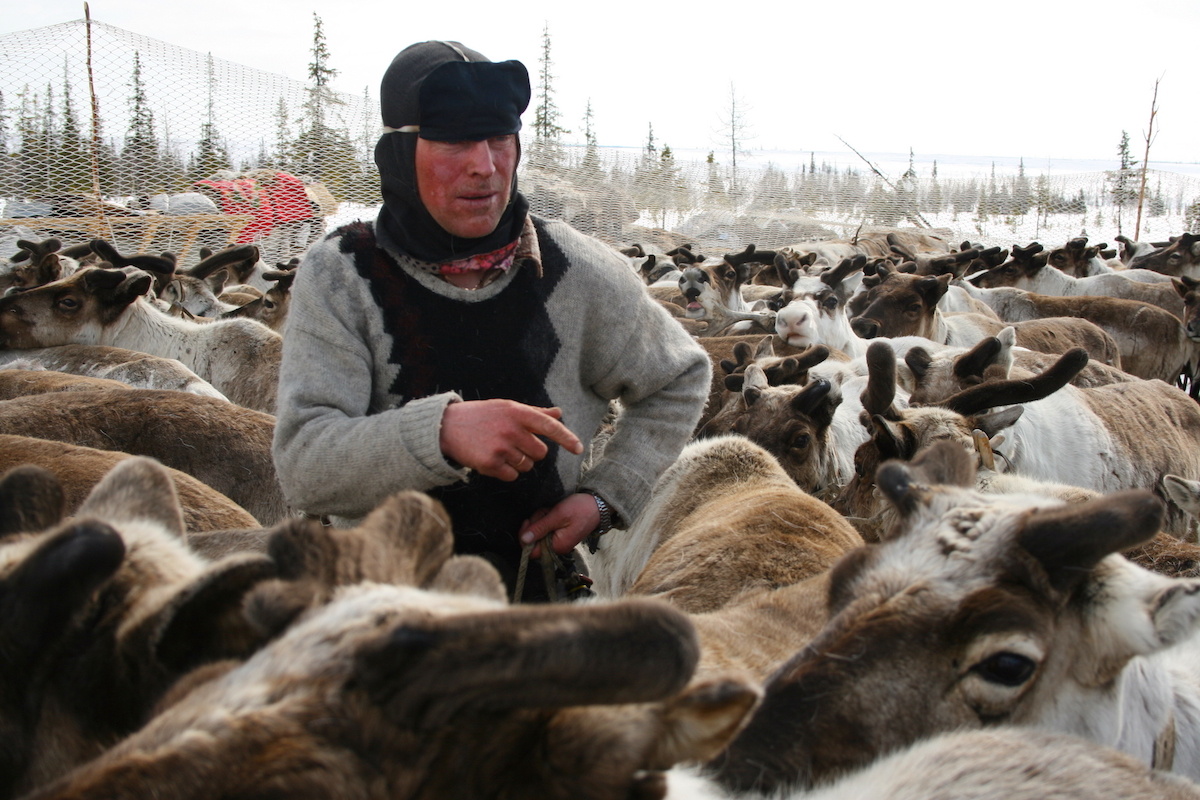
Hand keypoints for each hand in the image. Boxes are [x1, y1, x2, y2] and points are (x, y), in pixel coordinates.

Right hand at [439, 399, 583, 480]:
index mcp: (517, 412)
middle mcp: (511, 429)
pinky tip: (492, 459)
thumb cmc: (482, 416)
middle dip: (531, 452)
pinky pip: (512, 476)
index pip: (549, 426)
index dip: (566, 438)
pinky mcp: (490, 464)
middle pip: (540, 453)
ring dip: (518, 462)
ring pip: (527, 466)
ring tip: (499, 449)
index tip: (579, 448)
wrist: (447, 427)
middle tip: (513, 443)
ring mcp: (500, 448)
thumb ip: (534, 413)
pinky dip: (506, 472)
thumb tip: (558, 413)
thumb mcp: (507, 408)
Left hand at [519, 493, 600, 555]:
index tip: (528, 522)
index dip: (525, 537)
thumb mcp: (557, 515)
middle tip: (546, 512)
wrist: (598, 504)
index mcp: (557, 546)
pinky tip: (553, 511)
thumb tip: (524, 540)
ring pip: (540, 532)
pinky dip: (547, 519)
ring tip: (552, 510)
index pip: (532, 551)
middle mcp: (558, 547)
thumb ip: (540, 528)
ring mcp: (559, 540)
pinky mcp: (561, 533)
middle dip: (536, 523)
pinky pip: (547, 528)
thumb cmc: (580, 509)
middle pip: (534, 540)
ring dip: (542, 519)